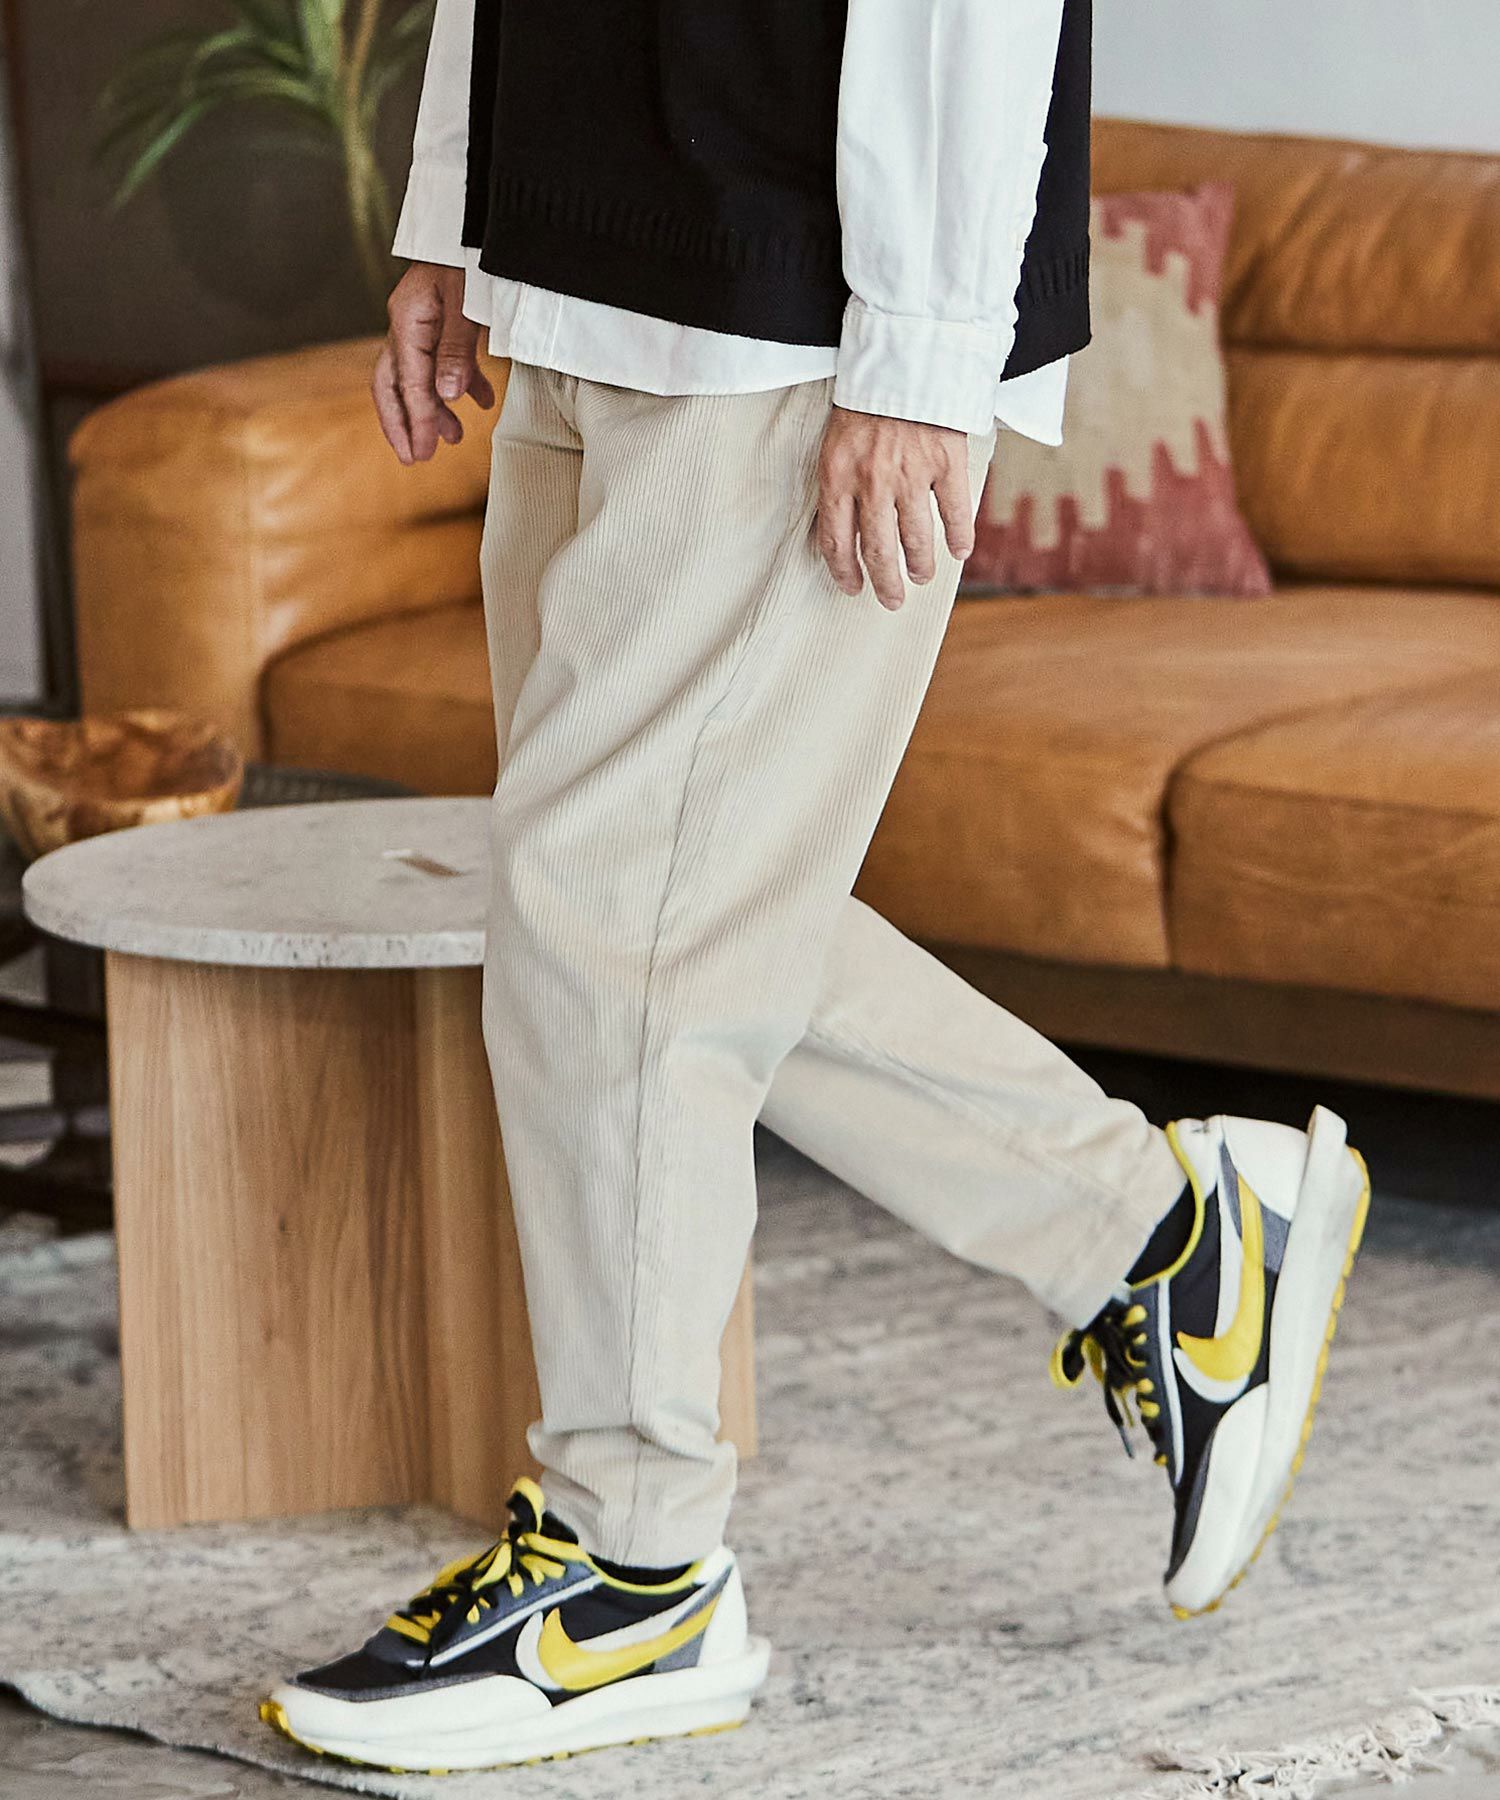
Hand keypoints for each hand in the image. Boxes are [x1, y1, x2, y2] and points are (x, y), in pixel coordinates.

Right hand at [372, 262, 496, 463]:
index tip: (421, 454)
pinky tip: (479, 403)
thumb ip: (458, 350)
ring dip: (434, 409)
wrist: (481, 220)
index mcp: (407, 319)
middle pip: (394, 383)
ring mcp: (422, 322)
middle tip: (415, 458)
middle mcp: (407, 322)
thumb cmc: (473, 254)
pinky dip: (459, 384)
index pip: (409, 383)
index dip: (416, 422)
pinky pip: (442, 361)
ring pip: (418, 375)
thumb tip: (446, 395)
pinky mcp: (442, 320)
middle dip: (404, 422)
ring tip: (454, 437)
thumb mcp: (468, 302)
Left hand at [815, 406, 973, 609]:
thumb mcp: (835, 442)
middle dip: (885, 584)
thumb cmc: (865, 402)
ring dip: (920, 566)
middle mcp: (873, 482)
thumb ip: (839, 485)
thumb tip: (843, 531)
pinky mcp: (946, 461)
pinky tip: (960, 551)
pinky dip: (959, 536)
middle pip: (878, 551)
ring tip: (922, 576)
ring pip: (916, 539)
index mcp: (838, 477)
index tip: (852, 588)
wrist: (903, 356)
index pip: (836, 541)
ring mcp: (911, 474)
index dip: (844, 572)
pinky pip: (954, 511)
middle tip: (891, 600)